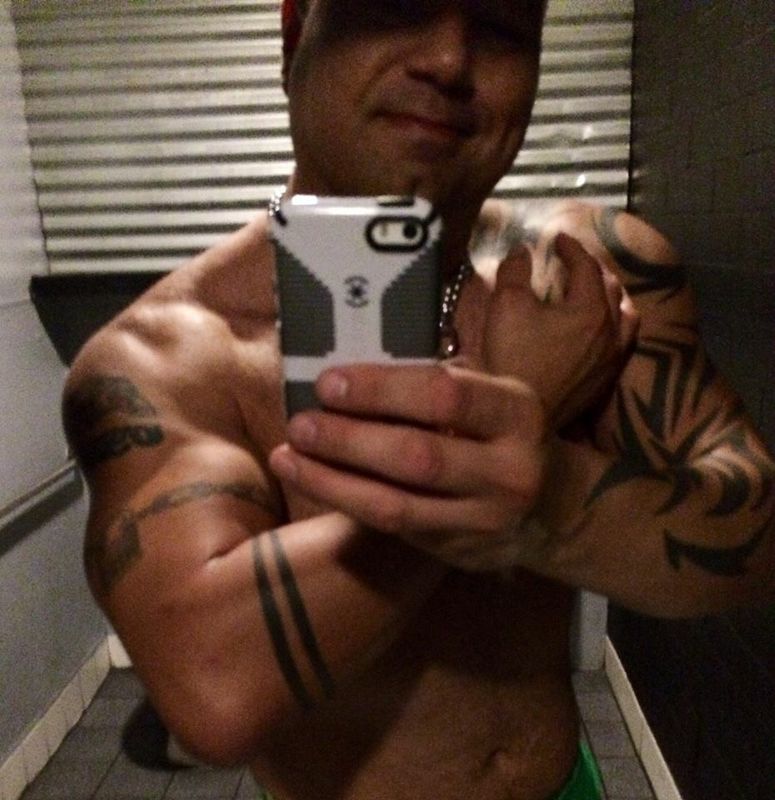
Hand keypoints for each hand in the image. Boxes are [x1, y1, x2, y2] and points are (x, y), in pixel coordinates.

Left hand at [268, 364, 549, 570]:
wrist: (549, 508)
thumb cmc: (501, 432)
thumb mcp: (488, 395)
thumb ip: (436, 383)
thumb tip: (351, 375)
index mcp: (517, 414)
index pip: (445, 396)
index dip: (381, 389)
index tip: (328, 382)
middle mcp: (509, 470)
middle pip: (417, 456)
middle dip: (348, 439)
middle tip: (300, 423)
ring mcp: (484, 519)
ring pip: (396, 505)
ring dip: (332, 481)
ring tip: (287, 457)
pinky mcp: (457, 551)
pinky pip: (392, 527)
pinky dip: (346, 502)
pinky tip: (313, 480)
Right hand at [485, 233, 638, 429]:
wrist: (521, 415)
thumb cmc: (512, 358)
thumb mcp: (505, 305)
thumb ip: (515, 270)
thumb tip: (523, 250)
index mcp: (591, 307)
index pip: (586, 266)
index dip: (571, 248)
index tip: (557, 238)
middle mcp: (611, 330)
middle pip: (612, 288)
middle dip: (593, 268)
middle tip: (575, 261)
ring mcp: (612, 358)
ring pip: (626, 316)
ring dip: (612, 297)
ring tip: (598, 292)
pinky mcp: (606, 380)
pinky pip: (622, 343)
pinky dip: (614, 325)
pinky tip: (600, 330)